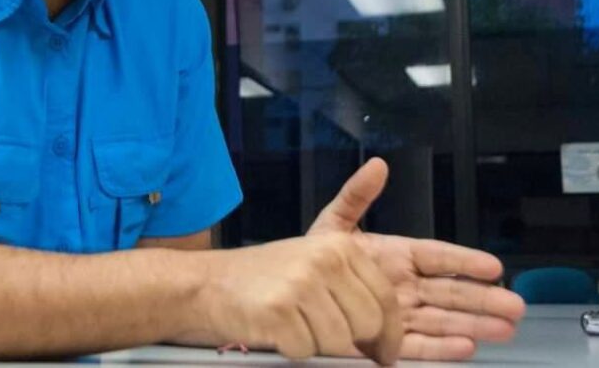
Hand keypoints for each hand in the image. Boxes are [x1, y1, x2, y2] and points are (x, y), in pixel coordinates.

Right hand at [196, 233, 402, 363]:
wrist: (208, 283)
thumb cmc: (264, 278)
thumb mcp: (314, 263)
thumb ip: (355, 288)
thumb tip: (388, 340)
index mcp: (341, 245)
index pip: (386, 299)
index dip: (390, 335)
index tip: (384, 353)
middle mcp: (325, 260)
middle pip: (368, 324)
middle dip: (353, 343)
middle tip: (328, 339)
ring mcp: (301, 284)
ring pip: (339, 342)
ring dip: (318, 345)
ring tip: (296, 326)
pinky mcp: (279, 310)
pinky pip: (306, 350)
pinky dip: (292, 350)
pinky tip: (277, 331)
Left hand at [307, 158, 526, 360]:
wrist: (290, 289)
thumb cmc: (313, 255)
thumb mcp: (334, 223)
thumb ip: (357, 196)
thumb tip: (378, 165)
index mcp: (396, 255)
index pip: (438, 257)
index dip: (464, 261)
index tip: (493, 266)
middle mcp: (403, 285)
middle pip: (449, 292)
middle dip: (482, 299)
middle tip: (515, 305)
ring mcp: (397, 314)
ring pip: (442, 320)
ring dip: (473, 325)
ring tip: (505, 329)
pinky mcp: (385, 341)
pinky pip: (417, 346)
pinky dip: (440, 348)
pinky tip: (467, 347)